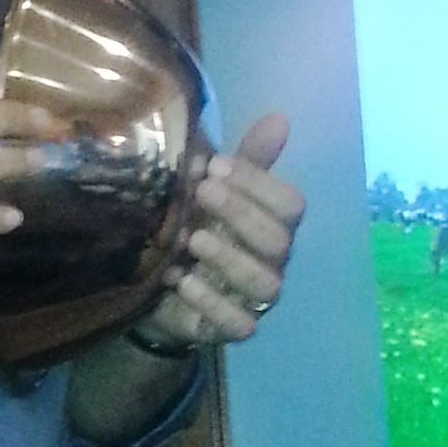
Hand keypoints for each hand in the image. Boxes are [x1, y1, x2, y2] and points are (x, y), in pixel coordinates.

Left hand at [133, 113, 304, 352]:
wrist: (157, 286)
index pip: (290, 204)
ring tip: (191, 238)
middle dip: (240, 213)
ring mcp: (254, 298)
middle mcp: (272, 261)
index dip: (257, 183)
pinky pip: (238, 324)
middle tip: (200, 190)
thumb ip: (246, 160)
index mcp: (272, 224)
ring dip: (228, 258)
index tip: (213, 164)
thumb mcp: (214, 190)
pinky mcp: (231, 327)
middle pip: (279, 241)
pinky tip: (182, 280)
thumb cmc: (196, 227)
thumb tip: (279, 119)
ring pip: (265, 283)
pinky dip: (211, 304)